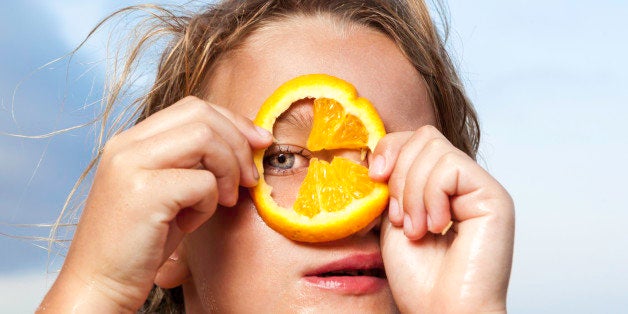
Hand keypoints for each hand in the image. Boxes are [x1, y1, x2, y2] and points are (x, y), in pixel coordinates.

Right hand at [39, 96, 271, 311]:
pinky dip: (209, 204)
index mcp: (131, 141)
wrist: (99, 285)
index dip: (233, 122)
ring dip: (229, 170)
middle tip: (250, 178)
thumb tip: (247, 142)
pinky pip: (202, 182)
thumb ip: (195, 162)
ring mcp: (130, 165)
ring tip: (225, 200)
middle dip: (239, 142)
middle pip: (202, 113)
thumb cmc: (141, 243)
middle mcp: (126, 145)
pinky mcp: (143, 192)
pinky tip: (191, 223)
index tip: (258, 144)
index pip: (193, 108)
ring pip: (205, 137)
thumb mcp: (170, 191)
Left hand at [370, 126, 514, 312]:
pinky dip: (431, 197)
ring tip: (417, 229)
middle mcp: (464, 182)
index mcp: (441, 185)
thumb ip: (393, 180)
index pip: (415, 138)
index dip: (389, 150)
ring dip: (412, 192)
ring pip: (433, 149)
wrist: (441, 311)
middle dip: (399, 176)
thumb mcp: (393, 216)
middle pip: (423, 137)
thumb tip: (379, 147)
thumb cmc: (418, 277)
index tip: (374, 179)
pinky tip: (438, 227)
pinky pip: (450, 167)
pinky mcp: (494, 197)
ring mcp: (480, 187)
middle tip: (402, 219)